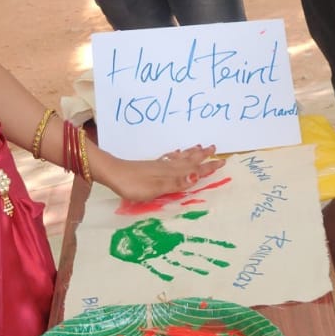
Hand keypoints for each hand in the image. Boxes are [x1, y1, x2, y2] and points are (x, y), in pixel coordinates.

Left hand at [93, 145, 222, 202]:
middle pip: (189, 161)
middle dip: (202, 156)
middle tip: (215, 148)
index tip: (222, 162)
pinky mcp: (151, 166)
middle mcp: (168, 167)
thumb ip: (176, 183)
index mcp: (171, 174)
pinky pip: (170, 158)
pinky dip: (177, 155)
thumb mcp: (156, 188)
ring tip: (201, 147)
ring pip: (180, 158)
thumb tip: (196, 177)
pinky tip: (177, 153)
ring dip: (192, 153)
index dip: (207, 168)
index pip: (193, 171)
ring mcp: (159, 165)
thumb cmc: (133, 185)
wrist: (112, 173)